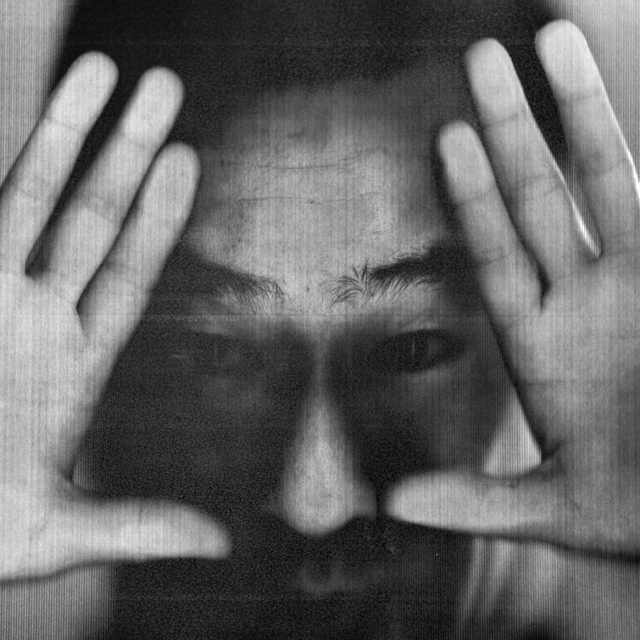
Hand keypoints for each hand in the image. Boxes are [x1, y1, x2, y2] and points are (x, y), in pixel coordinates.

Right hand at [0, 53, 228, 579]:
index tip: (188, 158)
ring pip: (29, 195)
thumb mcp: (55, 535)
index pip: (128, 271)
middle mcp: (34, 314)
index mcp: (73, 361)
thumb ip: (135, 526)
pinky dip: (1, 169)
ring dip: (64, 133)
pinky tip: (32, 118)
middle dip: (125, 151)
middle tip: (164, 84)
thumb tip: (221, 543)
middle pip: (92, 216)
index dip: (160, 217)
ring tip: (99, 66)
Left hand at [388, 20, 639, 555]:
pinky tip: (618, 92)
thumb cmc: (632, 513)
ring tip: (553, 37)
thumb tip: (392, 504)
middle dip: (515, 129)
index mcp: (541, 343)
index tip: (446, 133)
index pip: (495, 252)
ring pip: (605, 177)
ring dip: (580, 111)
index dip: (469, 196)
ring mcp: (639, 280)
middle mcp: (584, 298)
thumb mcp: (557, 511)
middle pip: (538, 196)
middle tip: (481, 58)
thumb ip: (478, 502)